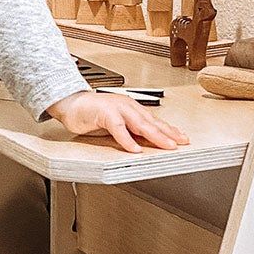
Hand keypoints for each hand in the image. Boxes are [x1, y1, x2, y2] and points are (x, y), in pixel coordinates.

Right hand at [46, 90, 189, 153]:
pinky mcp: (105, 114)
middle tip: (182, 142)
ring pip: (140, 124)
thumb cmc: (91, 114)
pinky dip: (127, 140)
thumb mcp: (116, 125)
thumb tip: (145, 145)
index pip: (155, 121)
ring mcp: (117, 109)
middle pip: (152, 123)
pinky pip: (119, 129)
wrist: (70, 103)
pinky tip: (135, 149)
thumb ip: (130, 132)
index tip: (182, 138)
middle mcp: (128, 107)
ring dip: (155, 136)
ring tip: (167, 145)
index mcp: (132, 109)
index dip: (169, 130)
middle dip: (169, 133)